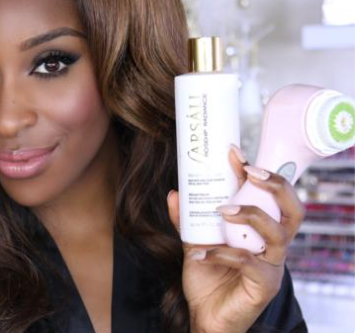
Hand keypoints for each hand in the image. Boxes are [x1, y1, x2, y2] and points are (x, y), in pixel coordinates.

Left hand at [166, 145, 304, 332]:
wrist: (205, 316)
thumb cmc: (208, 278)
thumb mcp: (195, 242)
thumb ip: (188, 220)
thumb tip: (175, 192)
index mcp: (262, 232)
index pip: (271, 197)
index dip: (259, 173)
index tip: (234, 153)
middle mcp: (273, 246)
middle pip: (292, 210)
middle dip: (275, 185)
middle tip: (249, 171)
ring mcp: (272, 266)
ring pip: (277, 233)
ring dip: (251, 215)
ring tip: (222, 210)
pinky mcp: (264, 285)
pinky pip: (248, 263)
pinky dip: (221, 253)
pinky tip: (200, 253)